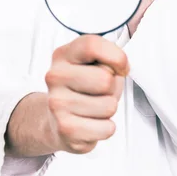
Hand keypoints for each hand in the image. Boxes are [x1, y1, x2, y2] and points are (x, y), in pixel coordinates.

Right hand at [45, 35, 128, 154]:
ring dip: (109, 109)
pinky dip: (106, 128)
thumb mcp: (92, 65)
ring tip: (94, 108)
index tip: (121, 68)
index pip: (92, 46)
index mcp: (63, 55)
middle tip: (101, 92)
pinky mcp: (66, 129)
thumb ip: (106, 58)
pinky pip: (107, 128)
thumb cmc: (83, 89)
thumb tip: (121, 68)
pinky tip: (91, 123)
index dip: (116, 57)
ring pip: (109, 106)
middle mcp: (55, 77)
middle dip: (112, 88)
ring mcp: (57, 104)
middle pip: (105, 79)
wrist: (56, 121)